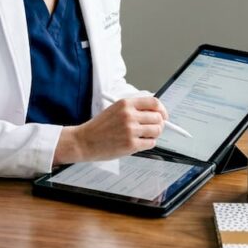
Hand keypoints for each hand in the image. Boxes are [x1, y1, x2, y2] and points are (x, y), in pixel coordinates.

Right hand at [53, 97, 168, 165]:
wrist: (84, 141)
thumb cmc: (99, 127)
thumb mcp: (115, 110)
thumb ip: (133, 109)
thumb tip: (155, 113)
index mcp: (125, 103)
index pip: (154, 103)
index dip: (162, 110)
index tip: (163, 116)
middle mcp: (129, 115)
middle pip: (158, 118)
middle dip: (158, 124)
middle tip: (152, 129)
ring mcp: (130, 130)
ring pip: (156, 131)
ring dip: (153, 134)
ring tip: (143, 136)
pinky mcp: (131, 144)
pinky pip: (150, 143)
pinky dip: (148, 143)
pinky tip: (138, 143)